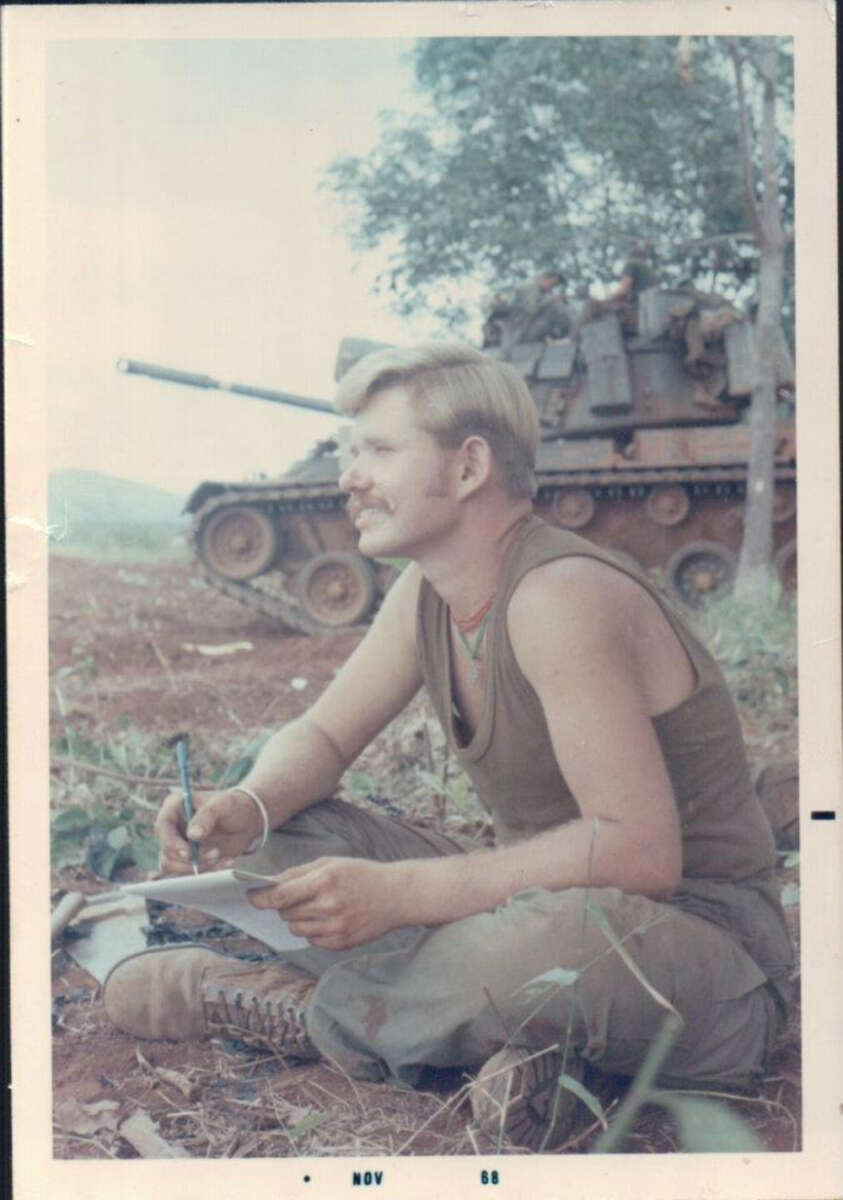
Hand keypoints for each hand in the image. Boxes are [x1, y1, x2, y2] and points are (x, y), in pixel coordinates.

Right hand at [155, 788, 263, 874]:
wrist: (247, 819)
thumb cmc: (233, 805)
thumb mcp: (224, 804)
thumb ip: (208, 816)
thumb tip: (192, 835)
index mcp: (174, 808)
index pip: (162, 827)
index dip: (171, 843)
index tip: (188, 853)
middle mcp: (172, 828)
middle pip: (166, 852)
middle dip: (190, 859)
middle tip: (215, 853)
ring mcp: (178, 845)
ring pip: (175, 866)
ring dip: (198, 866)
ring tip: (220, 857)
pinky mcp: (188, 859)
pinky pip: (189, 872)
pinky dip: (207, 871)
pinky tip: (225, 861)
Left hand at [249, 857, 405, 949]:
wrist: (395, 896)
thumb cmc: (361, 874)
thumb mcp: (331, 863)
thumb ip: (298, 873)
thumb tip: (269, 884)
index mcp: (325, 881)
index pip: (280, 896)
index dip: (260, 898)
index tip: (251, 896)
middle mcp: (329, 907)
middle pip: (285, 914)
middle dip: (285, 905)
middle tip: (299, 896)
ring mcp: (335, 928)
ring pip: (296, 929)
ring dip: (298, 919)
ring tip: (317, 907)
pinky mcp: (341, 944)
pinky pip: (311, 940)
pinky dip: (313, 930)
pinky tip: (329, 918)